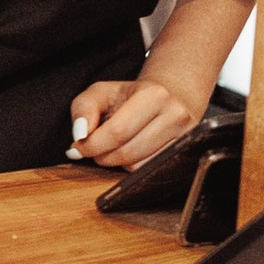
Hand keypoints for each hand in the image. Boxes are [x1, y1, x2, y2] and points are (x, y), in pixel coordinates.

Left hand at [69, 74, 206, 171]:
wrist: (170, 95)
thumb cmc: (130, 95)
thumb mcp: (101, 92)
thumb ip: (83, 109)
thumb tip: (80, 135)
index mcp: (154, 95)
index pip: (118, 131)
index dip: (92, 145)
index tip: (77, 147)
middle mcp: (175, 115)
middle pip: (128, 153)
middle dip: (102, 156)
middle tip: (94, 148)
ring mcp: (185, 136)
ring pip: (139, 166)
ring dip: (117, 162)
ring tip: (113, 147)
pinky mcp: (187, 152)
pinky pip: (151, 171)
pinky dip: (133, 166)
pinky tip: (130, 151)